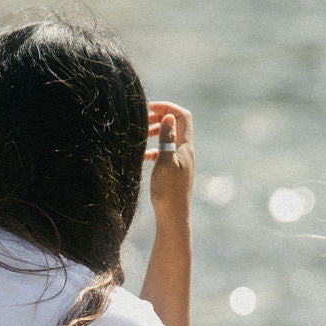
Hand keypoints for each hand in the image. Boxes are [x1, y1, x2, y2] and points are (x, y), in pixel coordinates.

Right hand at [145, 101, 193, 215]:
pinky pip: (165, 153)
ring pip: (169, 138)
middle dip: (160, 117)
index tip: (149, 107)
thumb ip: (166, 139)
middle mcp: (186, 152)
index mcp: (185, 147)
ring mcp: (181, 162)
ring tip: (140, 135)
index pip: (182, 116)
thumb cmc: (168, 192)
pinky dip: (154, 149)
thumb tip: (169, 116)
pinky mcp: (174, 172)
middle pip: (176, 124)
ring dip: (156, 132)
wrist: (174, 218)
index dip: (167, 107)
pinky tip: (143, 156)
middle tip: (141, 120)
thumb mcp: (165, 162)